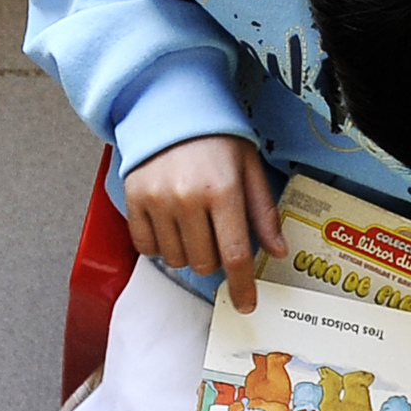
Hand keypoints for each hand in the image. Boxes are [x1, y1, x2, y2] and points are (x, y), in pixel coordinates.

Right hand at [126, 134, 280, 311]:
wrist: (170, 107)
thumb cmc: (215, 137)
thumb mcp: (249, 168)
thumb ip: (263, 212)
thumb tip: (277, 250)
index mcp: (223, 191)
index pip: (235, 255)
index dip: (242, 286)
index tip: (246, 303)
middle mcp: (187, 198)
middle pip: (204, 263)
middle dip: (216, 260)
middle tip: (217, 234)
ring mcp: (157, 200)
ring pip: (176, 260)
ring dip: (189, 253)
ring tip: (193, 223)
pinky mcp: (134, 199)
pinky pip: (146, 248)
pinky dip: (160, 246)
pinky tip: (170, 224)